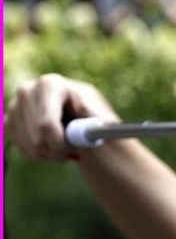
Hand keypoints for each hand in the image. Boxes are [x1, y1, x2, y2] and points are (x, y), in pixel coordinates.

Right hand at [4, 73, 120, 161]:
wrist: (80, 117)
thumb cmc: (93, 115)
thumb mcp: (102, 116)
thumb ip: (101, 121)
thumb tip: (103, 125)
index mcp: (51, 84)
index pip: (47, 124)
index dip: (60, 144)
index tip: (75, 151)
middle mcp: (27, 90)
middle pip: (37, 137)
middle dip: (57, 151)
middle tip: (73, 153)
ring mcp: (14, 105)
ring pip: (30, 146)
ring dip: (50, 154)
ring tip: (67, 146)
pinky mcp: (9, 120)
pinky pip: (22, 148)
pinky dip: (40, 154)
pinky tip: (53, 144)